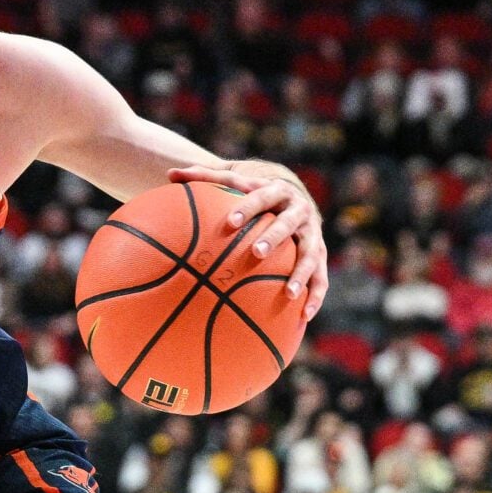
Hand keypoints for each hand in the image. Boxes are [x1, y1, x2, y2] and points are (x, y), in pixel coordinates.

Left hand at [169, 161, 327, 315]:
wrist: (295, 194)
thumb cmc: (255, 192)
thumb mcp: (235, 179)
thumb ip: (206, 176)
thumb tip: (170, 174)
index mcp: (277, 191)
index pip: (261, 197)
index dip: (247, 208)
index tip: (230, 222)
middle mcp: (298, 210)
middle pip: (287, 224)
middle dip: (274, 238)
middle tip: (256, 253)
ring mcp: (312, 233)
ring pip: (310, 254)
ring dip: (300, 274)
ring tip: (288, 294)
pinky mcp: (320, 254)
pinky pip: (321, 278)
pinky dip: (315, 296)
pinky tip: (303, 318)